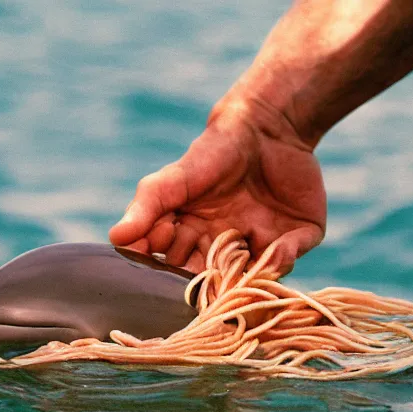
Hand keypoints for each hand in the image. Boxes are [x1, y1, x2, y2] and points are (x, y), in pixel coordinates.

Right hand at [108, 101, 326, 273]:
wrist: (263, 127)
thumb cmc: (208, 155)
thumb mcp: (170, 181)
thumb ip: (144, 209)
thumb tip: (115, 237)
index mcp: (192, 241)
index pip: (176, 272)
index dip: (171, 273)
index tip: (167, 256)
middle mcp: (226, 249)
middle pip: (214, 281)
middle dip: (209, 282)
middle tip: (205, 270)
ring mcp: (262, 245)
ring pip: (253, 277)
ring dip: (246, 277)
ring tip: (239, 264)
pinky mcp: (297, 236)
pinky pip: (290, 257)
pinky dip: (283, 257)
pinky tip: (273, 247)